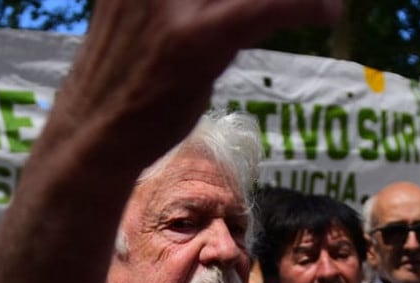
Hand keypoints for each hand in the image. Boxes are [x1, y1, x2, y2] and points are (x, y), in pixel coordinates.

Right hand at [65, 0, 340, 172]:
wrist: (92, 133)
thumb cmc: (124, 72)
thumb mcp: (145, 7)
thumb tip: (254, 1)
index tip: (270, 0)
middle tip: (299, 0)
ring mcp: (172, 1)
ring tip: (318, 2)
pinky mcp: (196, 38)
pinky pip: (263, 8)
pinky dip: (302, 5)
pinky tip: (327, 9)